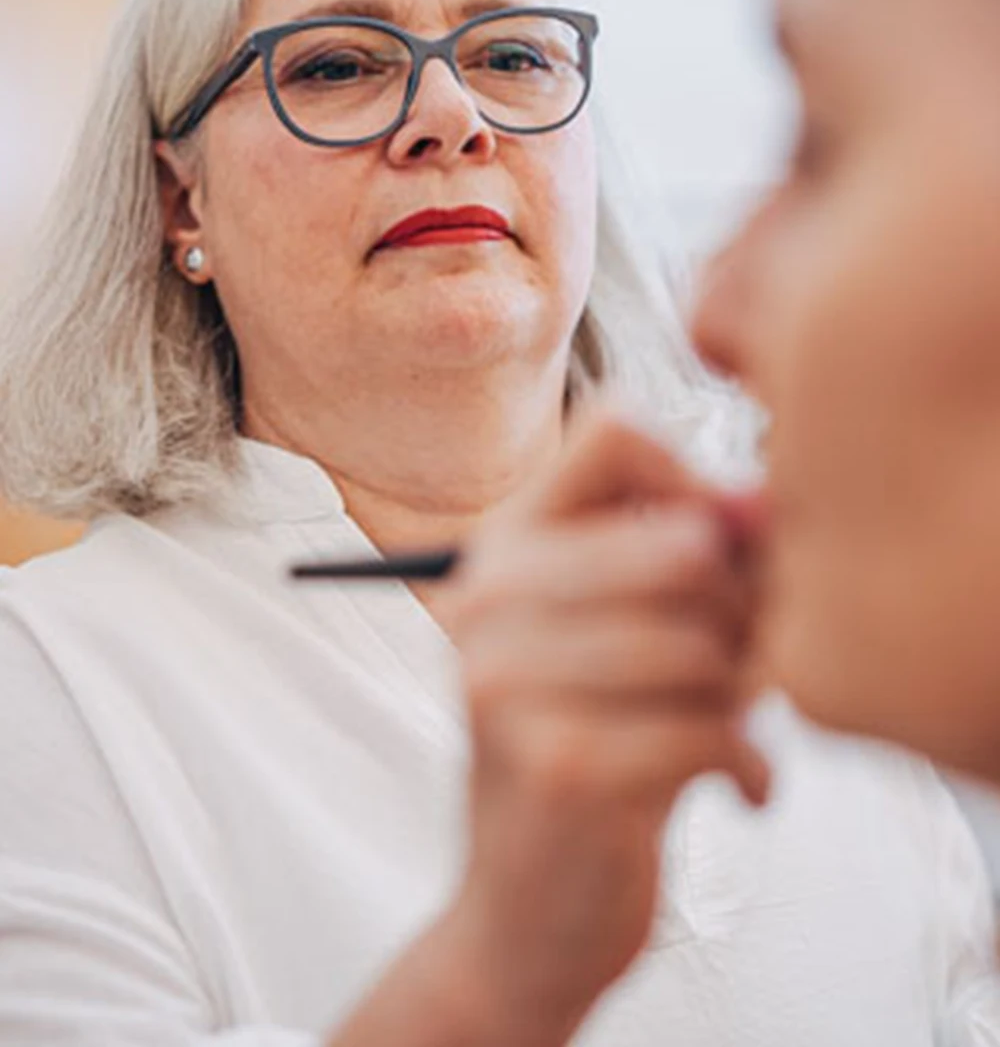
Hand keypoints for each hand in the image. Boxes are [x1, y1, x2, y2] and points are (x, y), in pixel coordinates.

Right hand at [440, 413, 768, 1044]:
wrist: (524, 911)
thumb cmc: (593, 748)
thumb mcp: (618, 635)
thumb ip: (683, 554)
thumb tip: (764, 503)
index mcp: (501, 545)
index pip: (615, 431)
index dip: (695, 478)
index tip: (720, 548)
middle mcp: (486, 599)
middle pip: (681, 542)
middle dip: (745, 606)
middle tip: (748, 660)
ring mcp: (510, 684)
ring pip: (702, 641)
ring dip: (748, 691)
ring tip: (736, 721)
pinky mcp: (558, 768)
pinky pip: (709, 727)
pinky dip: (750, 762)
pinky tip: (741, 784)